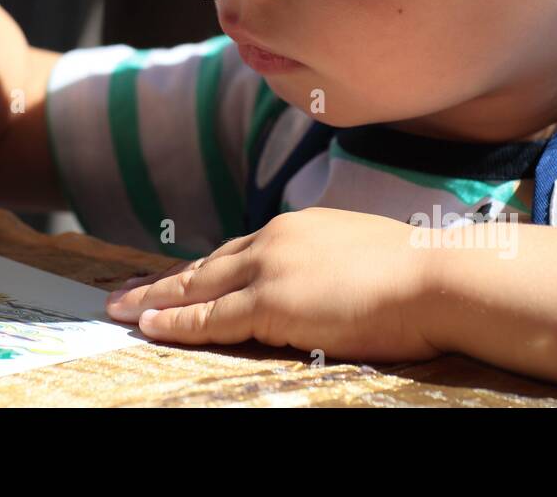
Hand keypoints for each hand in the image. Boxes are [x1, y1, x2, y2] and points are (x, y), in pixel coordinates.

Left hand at [105, 207, 443, 362]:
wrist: (436, 276)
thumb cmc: (416, 273)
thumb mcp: (361, 255)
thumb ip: (328, 264)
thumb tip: (324, 284)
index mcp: (297, 228)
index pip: (236, 252)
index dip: (200, 269)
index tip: (174, 277)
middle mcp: (275, 239)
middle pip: (206, 266)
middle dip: (162, 282)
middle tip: (124, 292)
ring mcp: (270, 269)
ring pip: (197, 289)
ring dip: (154, 300)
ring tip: (119, 310)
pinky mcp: (271, 302)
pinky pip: (211, 318)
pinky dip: (175, 323)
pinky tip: (148, 328)